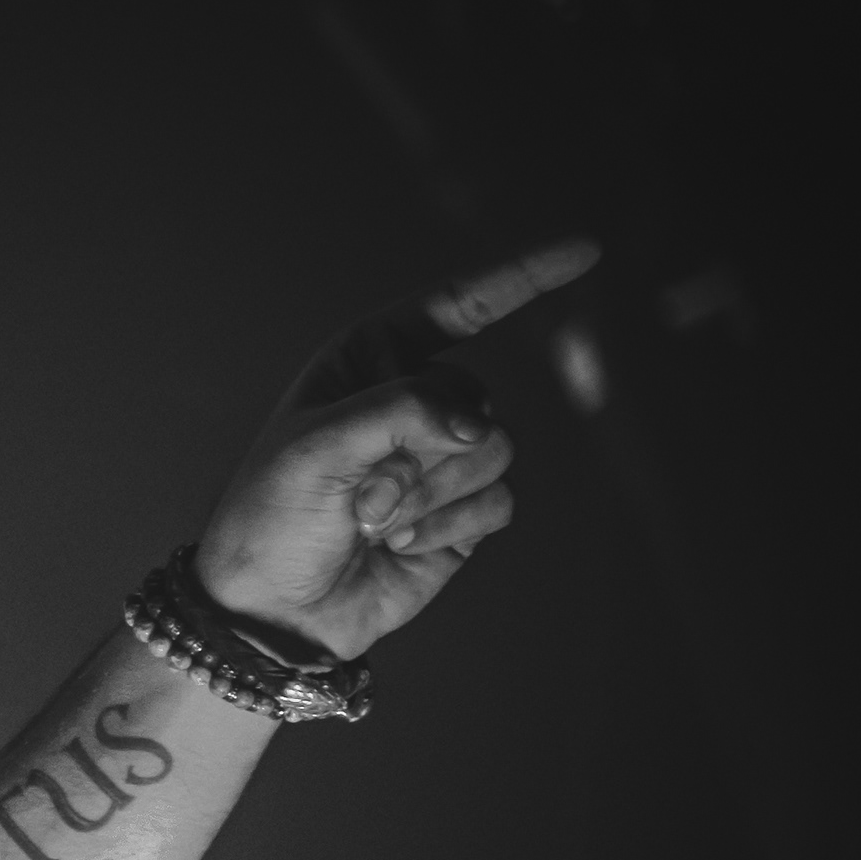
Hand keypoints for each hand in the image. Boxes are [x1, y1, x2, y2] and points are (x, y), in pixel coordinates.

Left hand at [191, 241, 596, 660]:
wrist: (273, 611)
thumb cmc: (273, 518)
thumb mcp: (317, 447)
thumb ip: (402, 412)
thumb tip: (480, 426)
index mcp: (369, 360)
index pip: (459, 305)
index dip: (523, 276)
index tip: (587, 248)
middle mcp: (413, 401)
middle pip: (477, 399)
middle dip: (421, 454)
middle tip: (360, 495)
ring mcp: (441, 459)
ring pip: (495, 451)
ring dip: (432, 494)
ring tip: (372, 523)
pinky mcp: (462, 513)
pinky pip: (500, 501)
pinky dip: (449, 526)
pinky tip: (399, 547)